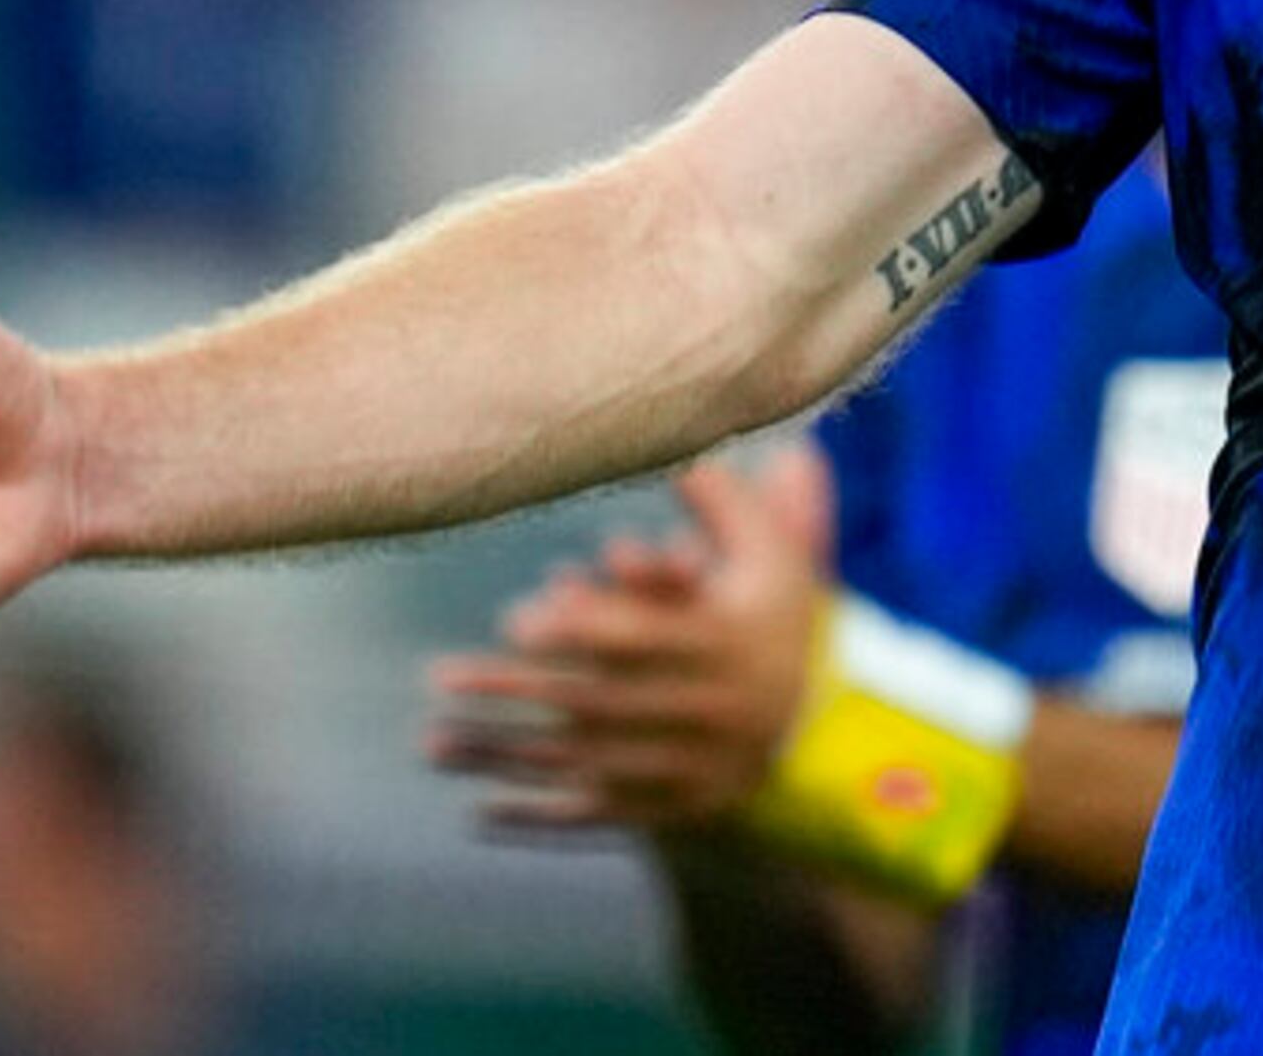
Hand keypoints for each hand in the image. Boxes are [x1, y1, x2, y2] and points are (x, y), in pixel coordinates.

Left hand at [427, 438, 834, 832]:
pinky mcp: (675, 810)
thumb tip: (679, 446)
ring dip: (505, 756)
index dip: (579, 628)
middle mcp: (706, 712)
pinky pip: (599, 817)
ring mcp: (689, 768)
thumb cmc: (780, 615)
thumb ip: (725, 501)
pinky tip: (479, 810)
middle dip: (513, 692)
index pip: (642, 638)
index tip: (515, 620)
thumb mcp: (772, 550)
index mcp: (726, 644)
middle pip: (596, 703)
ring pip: (585, 765)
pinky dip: (539, 817)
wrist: (829, 727)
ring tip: (434, 742)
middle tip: (439, 677)